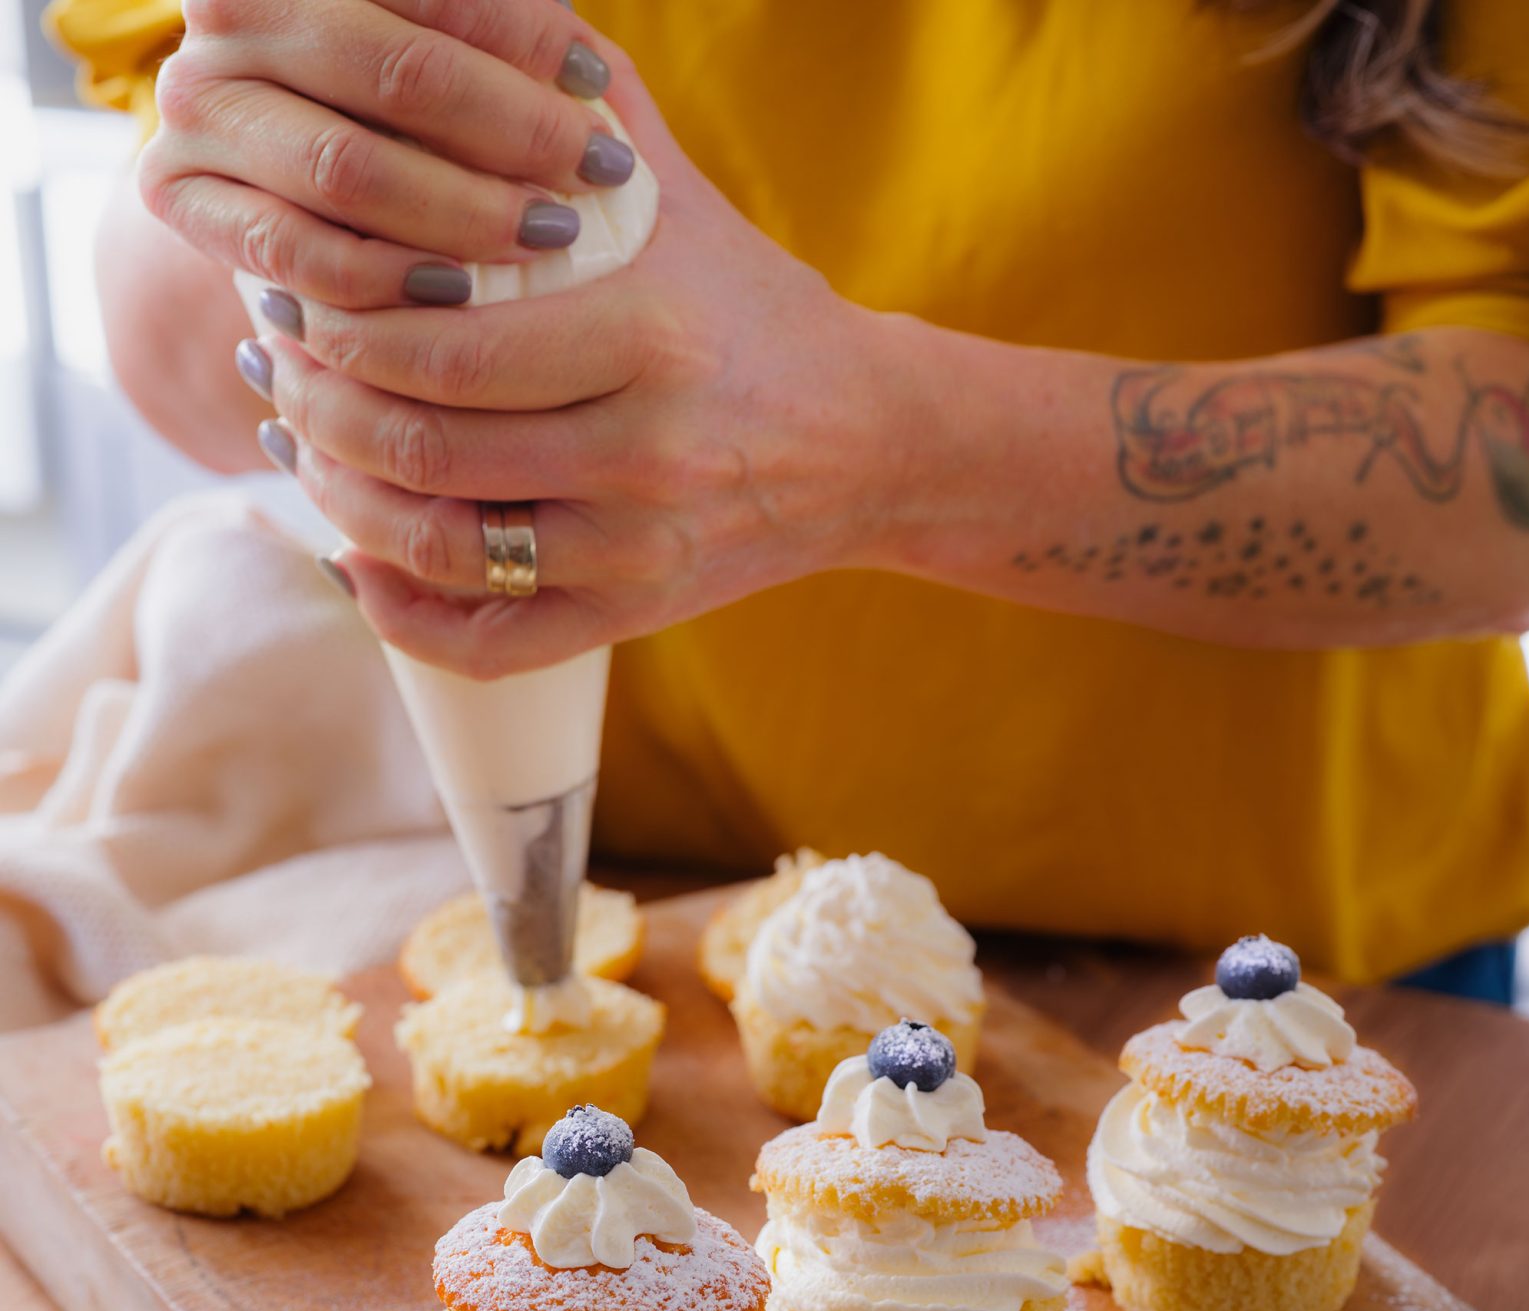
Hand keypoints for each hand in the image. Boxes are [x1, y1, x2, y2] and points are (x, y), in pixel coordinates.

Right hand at [140, 0, 637, 307]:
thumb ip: (500, 37)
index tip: (597, 82)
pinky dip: (384, 280)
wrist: (286, 191)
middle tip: (594, 176)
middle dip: (511, 130)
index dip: (521, 35)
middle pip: (394, 75)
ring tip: (548, 237)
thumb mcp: (445, 54)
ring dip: (461, 215)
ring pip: (346, 170)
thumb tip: (590, 71)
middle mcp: (228, 14)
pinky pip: (296, 254)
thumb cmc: (400, 111)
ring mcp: (195, 105)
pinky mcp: (180, 197)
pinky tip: (459, 292)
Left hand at [240, 77, 902, 674]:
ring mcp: (639, 553)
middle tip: (279, 365)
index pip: (438, 352)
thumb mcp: (669, 184)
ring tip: (302, 445)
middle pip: (422, 452)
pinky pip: (487, 645)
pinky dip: (400, 613)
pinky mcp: (633, 620)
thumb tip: (434, 6)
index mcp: (648, 336)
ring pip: (439, 550)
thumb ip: (566, 88)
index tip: (293, 290)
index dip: (336, 331)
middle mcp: (646, 456)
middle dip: (317, 409)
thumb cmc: (746, 301)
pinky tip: (355, 558)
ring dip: (339, 500)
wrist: (866, 441)